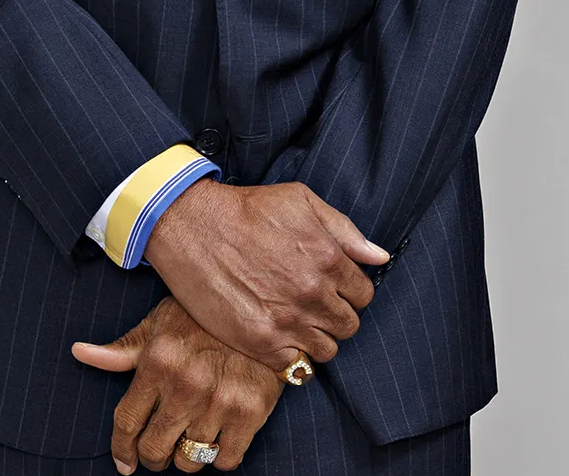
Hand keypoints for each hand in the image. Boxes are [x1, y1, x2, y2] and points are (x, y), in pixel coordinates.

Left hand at [72, 297, 283, 472]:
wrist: (259, 311)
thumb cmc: (201, 318)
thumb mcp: (157, 325)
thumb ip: (121, 350)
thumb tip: (79, 352)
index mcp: (157, 364)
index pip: (127, 421)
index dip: (121, 449)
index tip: (123, 463)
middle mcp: (184, 386)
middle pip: (155, 448)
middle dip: (151, 457)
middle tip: (156, 453)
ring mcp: (218, 402)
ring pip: (190, 460)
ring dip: (185, 458)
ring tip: (187, 442)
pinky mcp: (249, 413)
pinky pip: (226, 460)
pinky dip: (219, 458)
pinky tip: (216, 440)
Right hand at [143, 178, 386, 372]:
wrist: (189, 225)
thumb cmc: (244, 209)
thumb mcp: (299, 200)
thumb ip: (344, 229)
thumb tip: (379, 256)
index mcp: (327, 259)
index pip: (364, 295)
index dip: (349, 291)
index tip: (330, 287)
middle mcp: (312, 294)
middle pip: (349, 326)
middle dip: (335, 315)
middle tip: (310, 303)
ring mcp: (287, 322)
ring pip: (327, 350)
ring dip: (315, 337)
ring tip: (294, 320)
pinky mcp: (261, 342)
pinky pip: (297, 367)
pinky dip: (292, 356)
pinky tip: (278, 335)